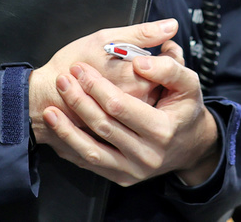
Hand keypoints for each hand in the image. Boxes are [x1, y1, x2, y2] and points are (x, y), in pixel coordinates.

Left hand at [41, 22, 220, 186]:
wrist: (190, 145)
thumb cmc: (185, 109)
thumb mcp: (189, 83)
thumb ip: (168, 67)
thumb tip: (140, 62)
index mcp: (163, 129)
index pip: (120, 107)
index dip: (96, 86)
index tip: (80, 69)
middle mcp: (148, 154)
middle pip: (103, 126)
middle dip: (78, 101)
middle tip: (63, 80)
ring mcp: (133, 170)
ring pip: (92, 151)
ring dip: (67, 129)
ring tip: (50, 109)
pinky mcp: (122, 177)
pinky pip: (91, 164)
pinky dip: (72, 147)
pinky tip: (59, 131)